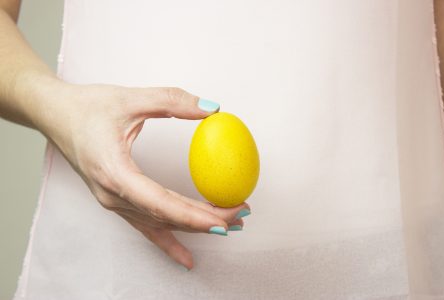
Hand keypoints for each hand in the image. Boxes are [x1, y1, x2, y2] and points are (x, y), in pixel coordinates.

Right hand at [34, 81, 250, 269]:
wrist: (54, 114)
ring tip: (230, 226)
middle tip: (241, 214)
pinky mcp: (116, 200)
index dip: (196, 215)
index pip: (162, 203)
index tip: (227, 218)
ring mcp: (113, 202)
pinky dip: (169, 243)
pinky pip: (146, 228)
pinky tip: (187, 257)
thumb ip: (173, 101)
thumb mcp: (131, 98)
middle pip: (167, 218)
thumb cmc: (86, 107)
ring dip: (195, 227)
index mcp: (115, 172)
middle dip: (207, 221)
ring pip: (160, 224)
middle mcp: (113, 195)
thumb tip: (213, 108)